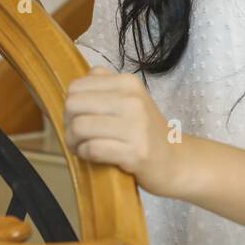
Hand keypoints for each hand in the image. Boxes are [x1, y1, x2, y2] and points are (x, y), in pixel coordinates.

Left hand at [63, 67, 187, 197]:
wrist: (176, 160)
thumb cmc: (145, 130)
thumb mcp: (131, 98)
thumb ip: (105, 85)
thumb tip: (75, 86)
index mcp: (128, 83)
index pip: (77, 86)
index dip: (70, 104)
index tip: (79, 117)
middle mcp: (132, 100)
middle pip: (73, 105)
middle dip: (68, 123)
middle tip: (77, 135)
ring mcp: (135, 127)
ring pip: (79, 127)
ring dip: (73, 141)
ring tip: (81, 146)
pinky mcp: (135, 152)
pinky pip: (92, 149)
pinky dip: (84, 154)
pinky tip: (91, 156)